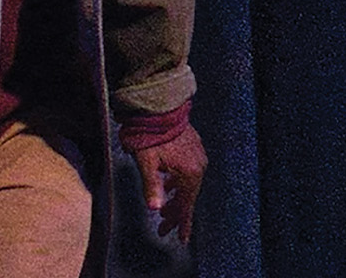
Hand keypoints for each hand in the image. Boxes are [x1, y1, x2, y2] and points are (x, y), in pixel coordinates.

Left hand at [133, 126, 206, 242]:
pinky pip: (188, 172)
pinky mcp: (193, 147)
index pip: (186, 205)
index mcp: (189, 172)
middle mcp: (198, 165)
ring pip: (188, 185)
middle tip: (164, 228)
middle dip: (175, 214)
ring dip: (175, 198)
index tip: (182, 238)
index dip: (183, 223)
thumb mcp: (147, 163)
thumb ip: (152, 187)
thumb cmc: (151, 134)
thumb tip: (154, 208)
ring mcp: (197, 155)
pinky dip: (177, 183)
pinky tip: (168, 185)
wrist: (160, 107)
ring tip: (163, 210)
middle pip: (188, 197)